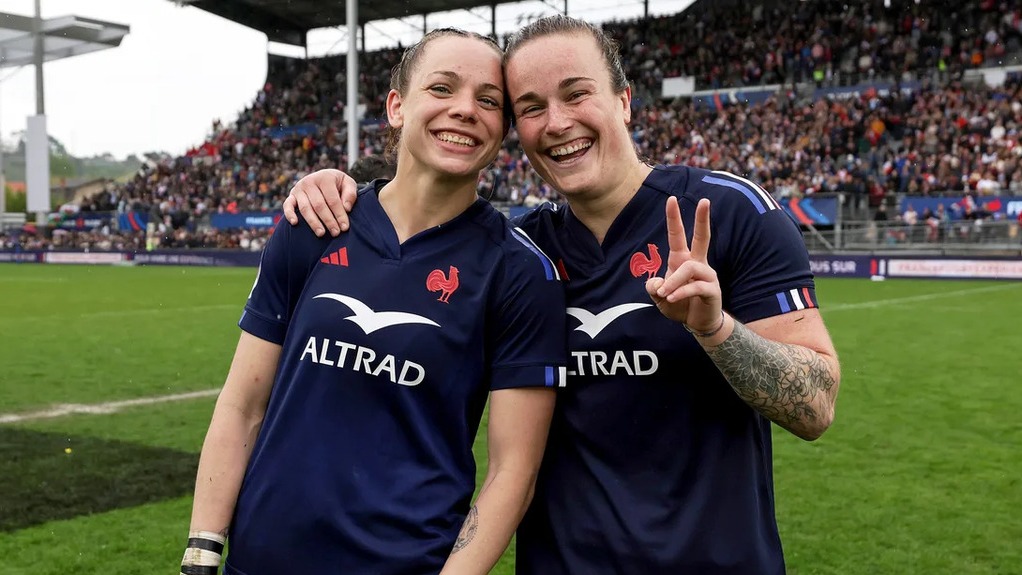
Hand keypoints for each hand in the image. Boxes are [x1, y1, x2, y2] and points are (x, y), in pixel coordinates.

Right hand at [282, 169, 358, 236]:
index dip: (339, 214)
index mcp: (325, 178)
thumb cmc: (338, 184)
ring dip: (313, 222)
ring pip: (305, 208)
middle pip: (319, 205)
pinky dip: (289, 214)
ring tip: (321, 233)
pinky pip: (287, 205)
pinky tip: (295, 223)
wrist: (323, 178)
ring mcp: (299, 189)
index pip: (333, 200)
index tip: (345, 227)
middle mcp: (309, 182)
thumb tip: (346, 208)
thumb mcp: (348, 184)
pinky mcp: (291, 195)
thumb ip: (350, 194)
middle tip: (335, 233)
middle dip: (328, 220)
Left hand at [645, 197, 722, 332]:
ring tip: (665, 294)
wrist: (698, 324)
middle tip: (705, 200)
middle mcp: (697, 264)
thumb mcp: (659, 298)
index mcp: (682, 261)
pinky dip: (681, 292)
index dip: (674, 218)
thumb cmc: (680, 305)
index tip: (671, 199)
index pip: (678, 236)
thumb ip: (653, 288)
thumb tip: (657, 283)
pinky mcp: (713, 290)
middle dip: (703, 219)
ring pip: (690, 268)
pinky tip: (671, 299)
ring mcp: (707, 276)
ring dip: (674, 281)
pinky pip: (695, 286)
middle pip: (702, 237)